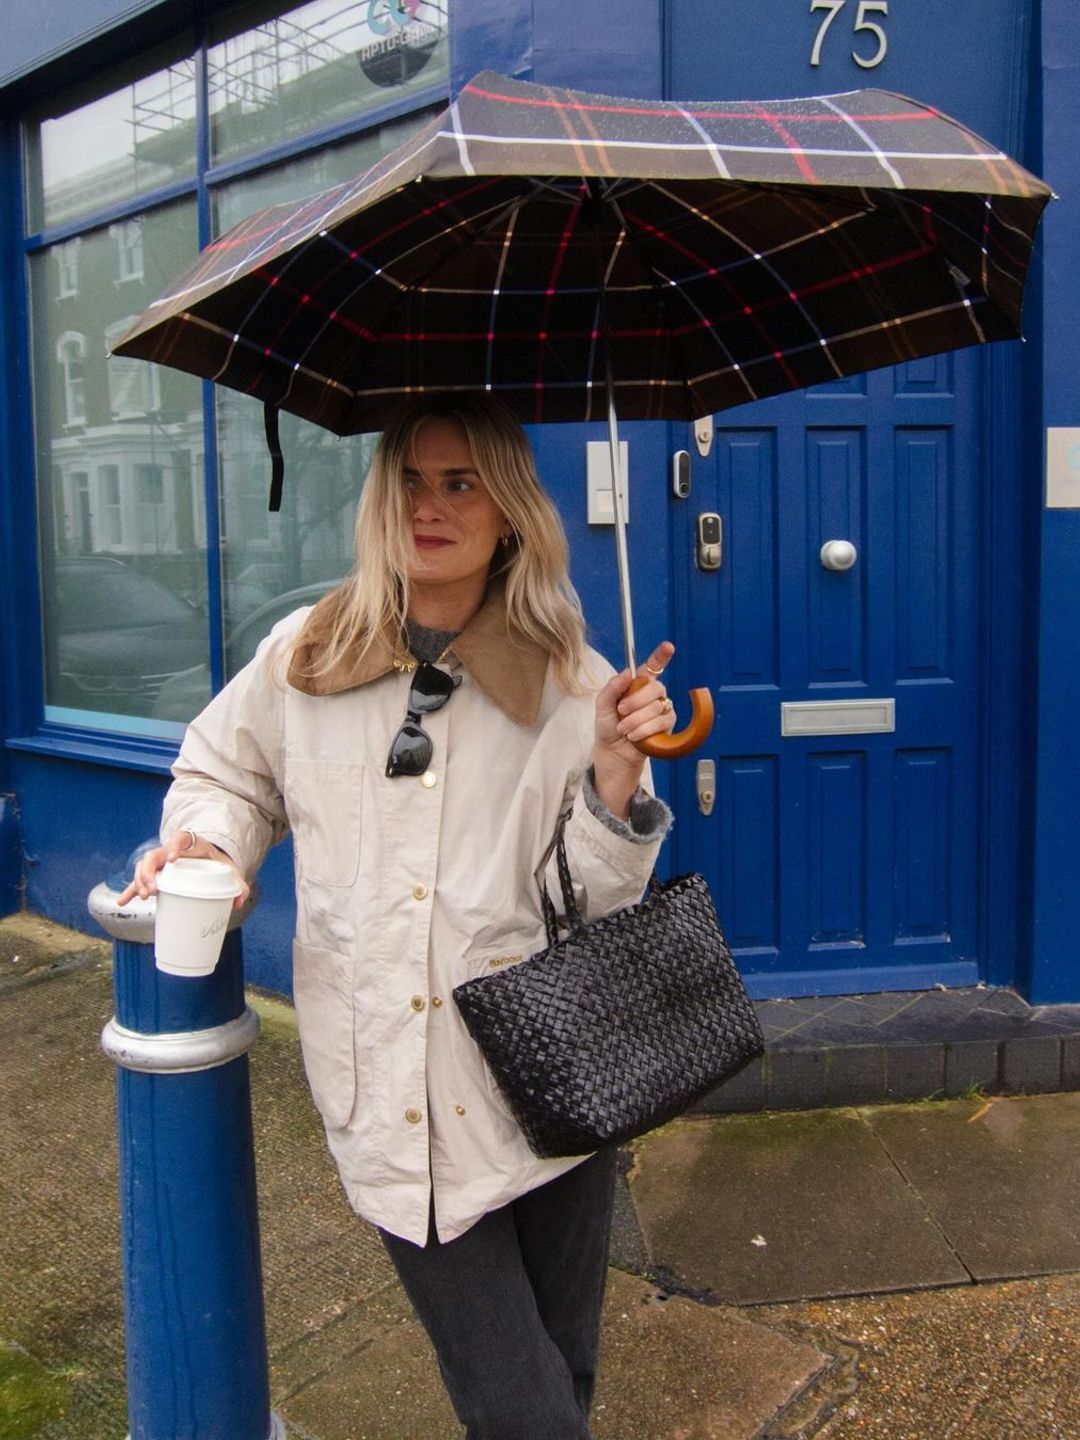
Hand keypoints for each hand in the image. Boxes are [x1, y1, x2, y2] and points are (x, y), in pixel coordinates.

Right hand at [116, 830, 249, 909]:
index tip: (173, 860)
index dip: (174, 847)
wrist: (207, 858)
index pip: (179, 839)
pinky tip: (123, 901)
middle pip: (154, 854)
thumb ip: (237, 883)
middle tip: (154, 889)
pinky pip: (139, 880)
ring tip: (144, 896)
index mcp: (190, 844)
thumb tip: (240, 900)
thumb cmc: (215, 861)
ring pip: (143, 866)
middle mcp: (171, 851)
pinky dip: (130, 890)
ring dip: (140, 881)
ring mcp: (161, 862)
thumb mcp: (228, 869)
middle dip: (149, 871)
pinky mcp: (155, 874)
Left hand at [592, 641, 676, 817]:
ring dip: (636, 720)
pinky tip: (634, 736)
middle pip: (655, 687)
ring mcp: (661, 709)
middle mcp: (651, 695)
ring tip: (624, 729)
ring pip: (656, 706)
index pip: (652, 666)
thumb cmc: (608, 728)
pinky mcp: (666, 726)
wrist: (613, 753)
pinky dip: (644, 729)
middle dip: (635, 701)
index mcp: (636, 685)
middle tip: (621, 712)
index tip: (668, 646)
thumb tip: (626, 674)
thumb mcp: (602, 706)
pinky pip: (661, 722)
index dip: (661, 656)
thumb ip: (611, 688)